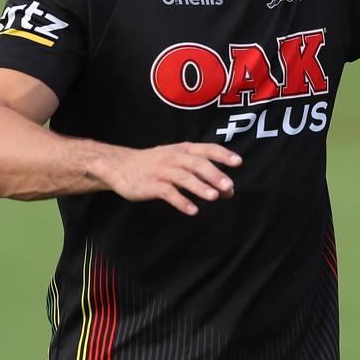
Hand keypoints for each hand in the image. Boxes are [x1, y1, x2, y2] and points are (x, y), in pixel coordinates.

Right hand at [86, 142, 241, 215]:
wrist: (120, 166)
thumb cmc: (157, 164)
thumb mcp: (179, 161)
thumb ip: (203, 173)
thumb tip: (229, 190)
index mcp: (183, 149)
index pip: (206, 149)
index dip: (223, 154)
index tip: (238, 162)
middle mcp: (174, 157)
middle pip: (197, 164)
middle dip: (214, 174)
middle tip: (229, 186)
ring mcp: (162, 170)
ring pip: (184, 177)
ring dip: (200, 187)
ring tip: (214, 197)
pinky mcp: (150, 185)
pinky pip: (168, 193)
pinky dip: (181, 201)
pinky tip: (193, 210)